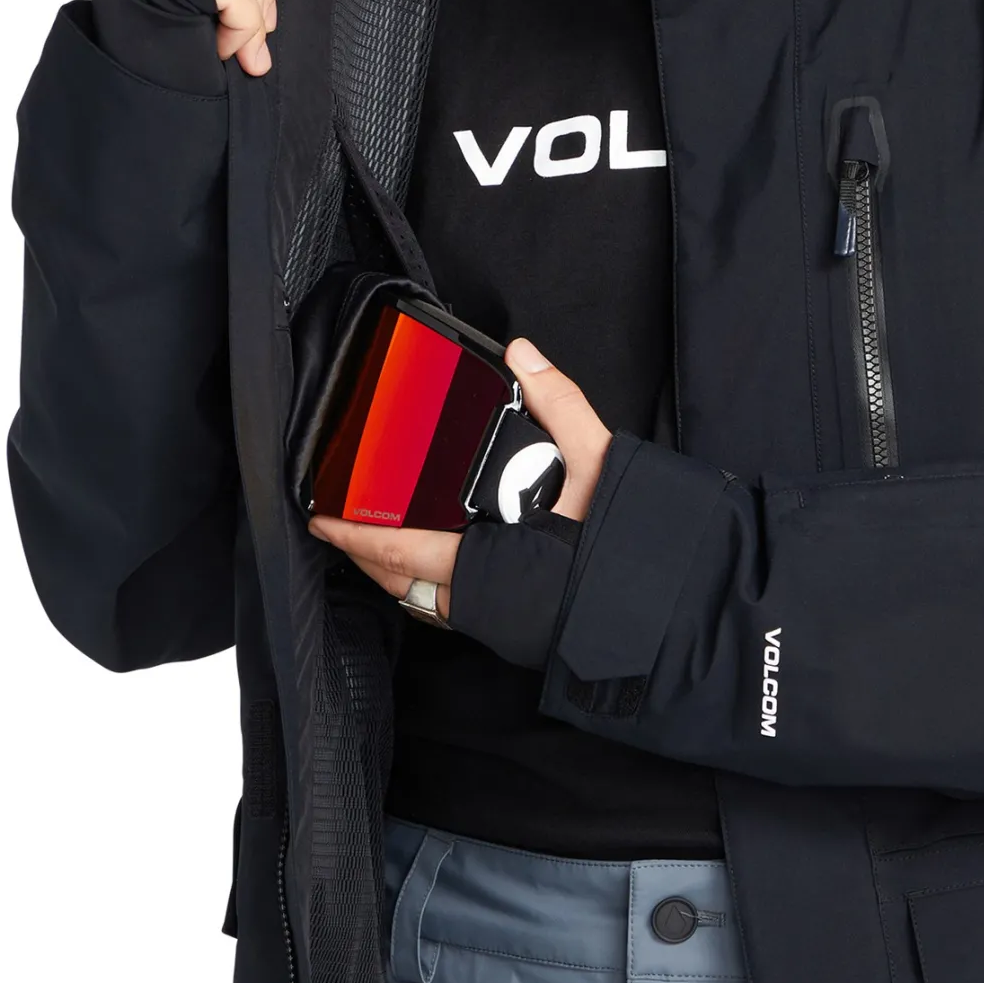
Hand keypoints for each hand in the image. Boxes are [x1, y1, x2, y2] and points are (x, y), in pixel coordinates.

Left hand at [308, 338, 613, 617]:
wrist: (663, 614)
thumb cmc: (627, 548)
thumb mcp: (601, 463)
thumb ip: (560, 404)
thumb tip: (521, 355)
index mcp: (484, 561)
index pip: (398, 550)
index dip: (354, 536)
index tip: (320, 520)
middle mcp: (477, 597)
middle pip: (396, 580)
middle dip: (362, 554)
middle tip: (339, 526)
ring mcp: (488, 619)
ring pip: (417, 599)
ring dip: (389, 572)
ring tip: (374, 540)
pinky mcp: (503, 627)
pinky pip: (443, 608)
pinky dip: (421, 586)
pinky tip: (428, 564)